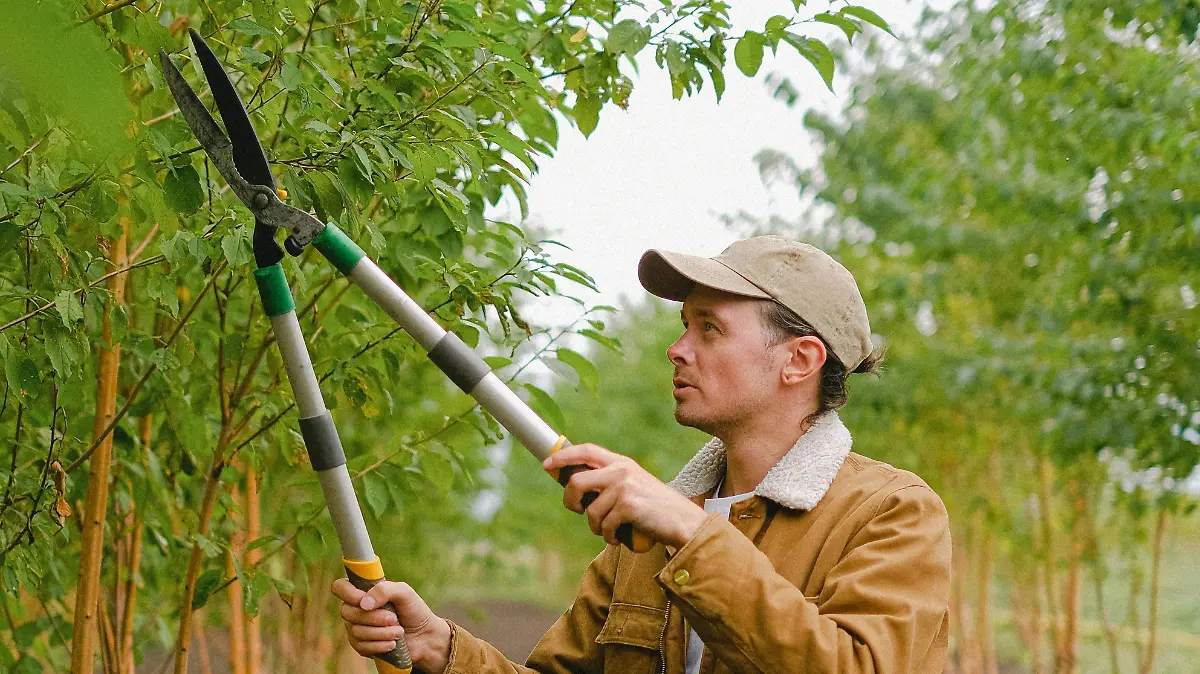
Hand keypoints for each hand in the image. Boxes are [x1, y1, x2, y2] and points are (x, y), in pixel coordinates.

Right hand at [331, 578, 451, 673]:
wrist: (424, 636)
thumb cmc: (414, 610)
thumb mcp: (404, 592)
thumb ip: (385, 589)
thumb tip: (364, 603)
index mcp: (364, 591)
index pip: (340, 587)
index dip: (349, 594)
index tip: (364, 599)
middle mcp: (357, 609)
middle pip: (346, 612)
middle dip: (373, 617)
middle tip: (394, 618)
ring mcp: (357, 628)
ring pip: (355, 631)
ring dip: (381, 632)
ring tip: (399, 631)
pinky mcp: (362, 646)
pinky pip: (361, 646)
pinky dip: (380, 645)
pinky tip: (393, 643)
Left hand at [544, 443, 708, 548]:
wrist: (683, 521)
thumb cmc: (654, 508)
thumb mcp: (632, 485)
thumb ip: (608, 481)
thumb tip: (574, 488)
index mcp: (621, 462)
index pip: (586, 451)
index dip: (563, 457)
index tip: (547, 465)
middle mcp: (621, 470)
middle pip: (576, 481)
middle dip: (570, 501)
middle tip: (577, 511)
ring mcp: (625, 487)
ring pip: (590, 511)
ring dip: (596, 527)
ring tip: (609, 530)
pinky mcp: (629, 506)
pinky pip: (604, 526)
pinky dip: (609, 537)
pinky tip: (618, 537)